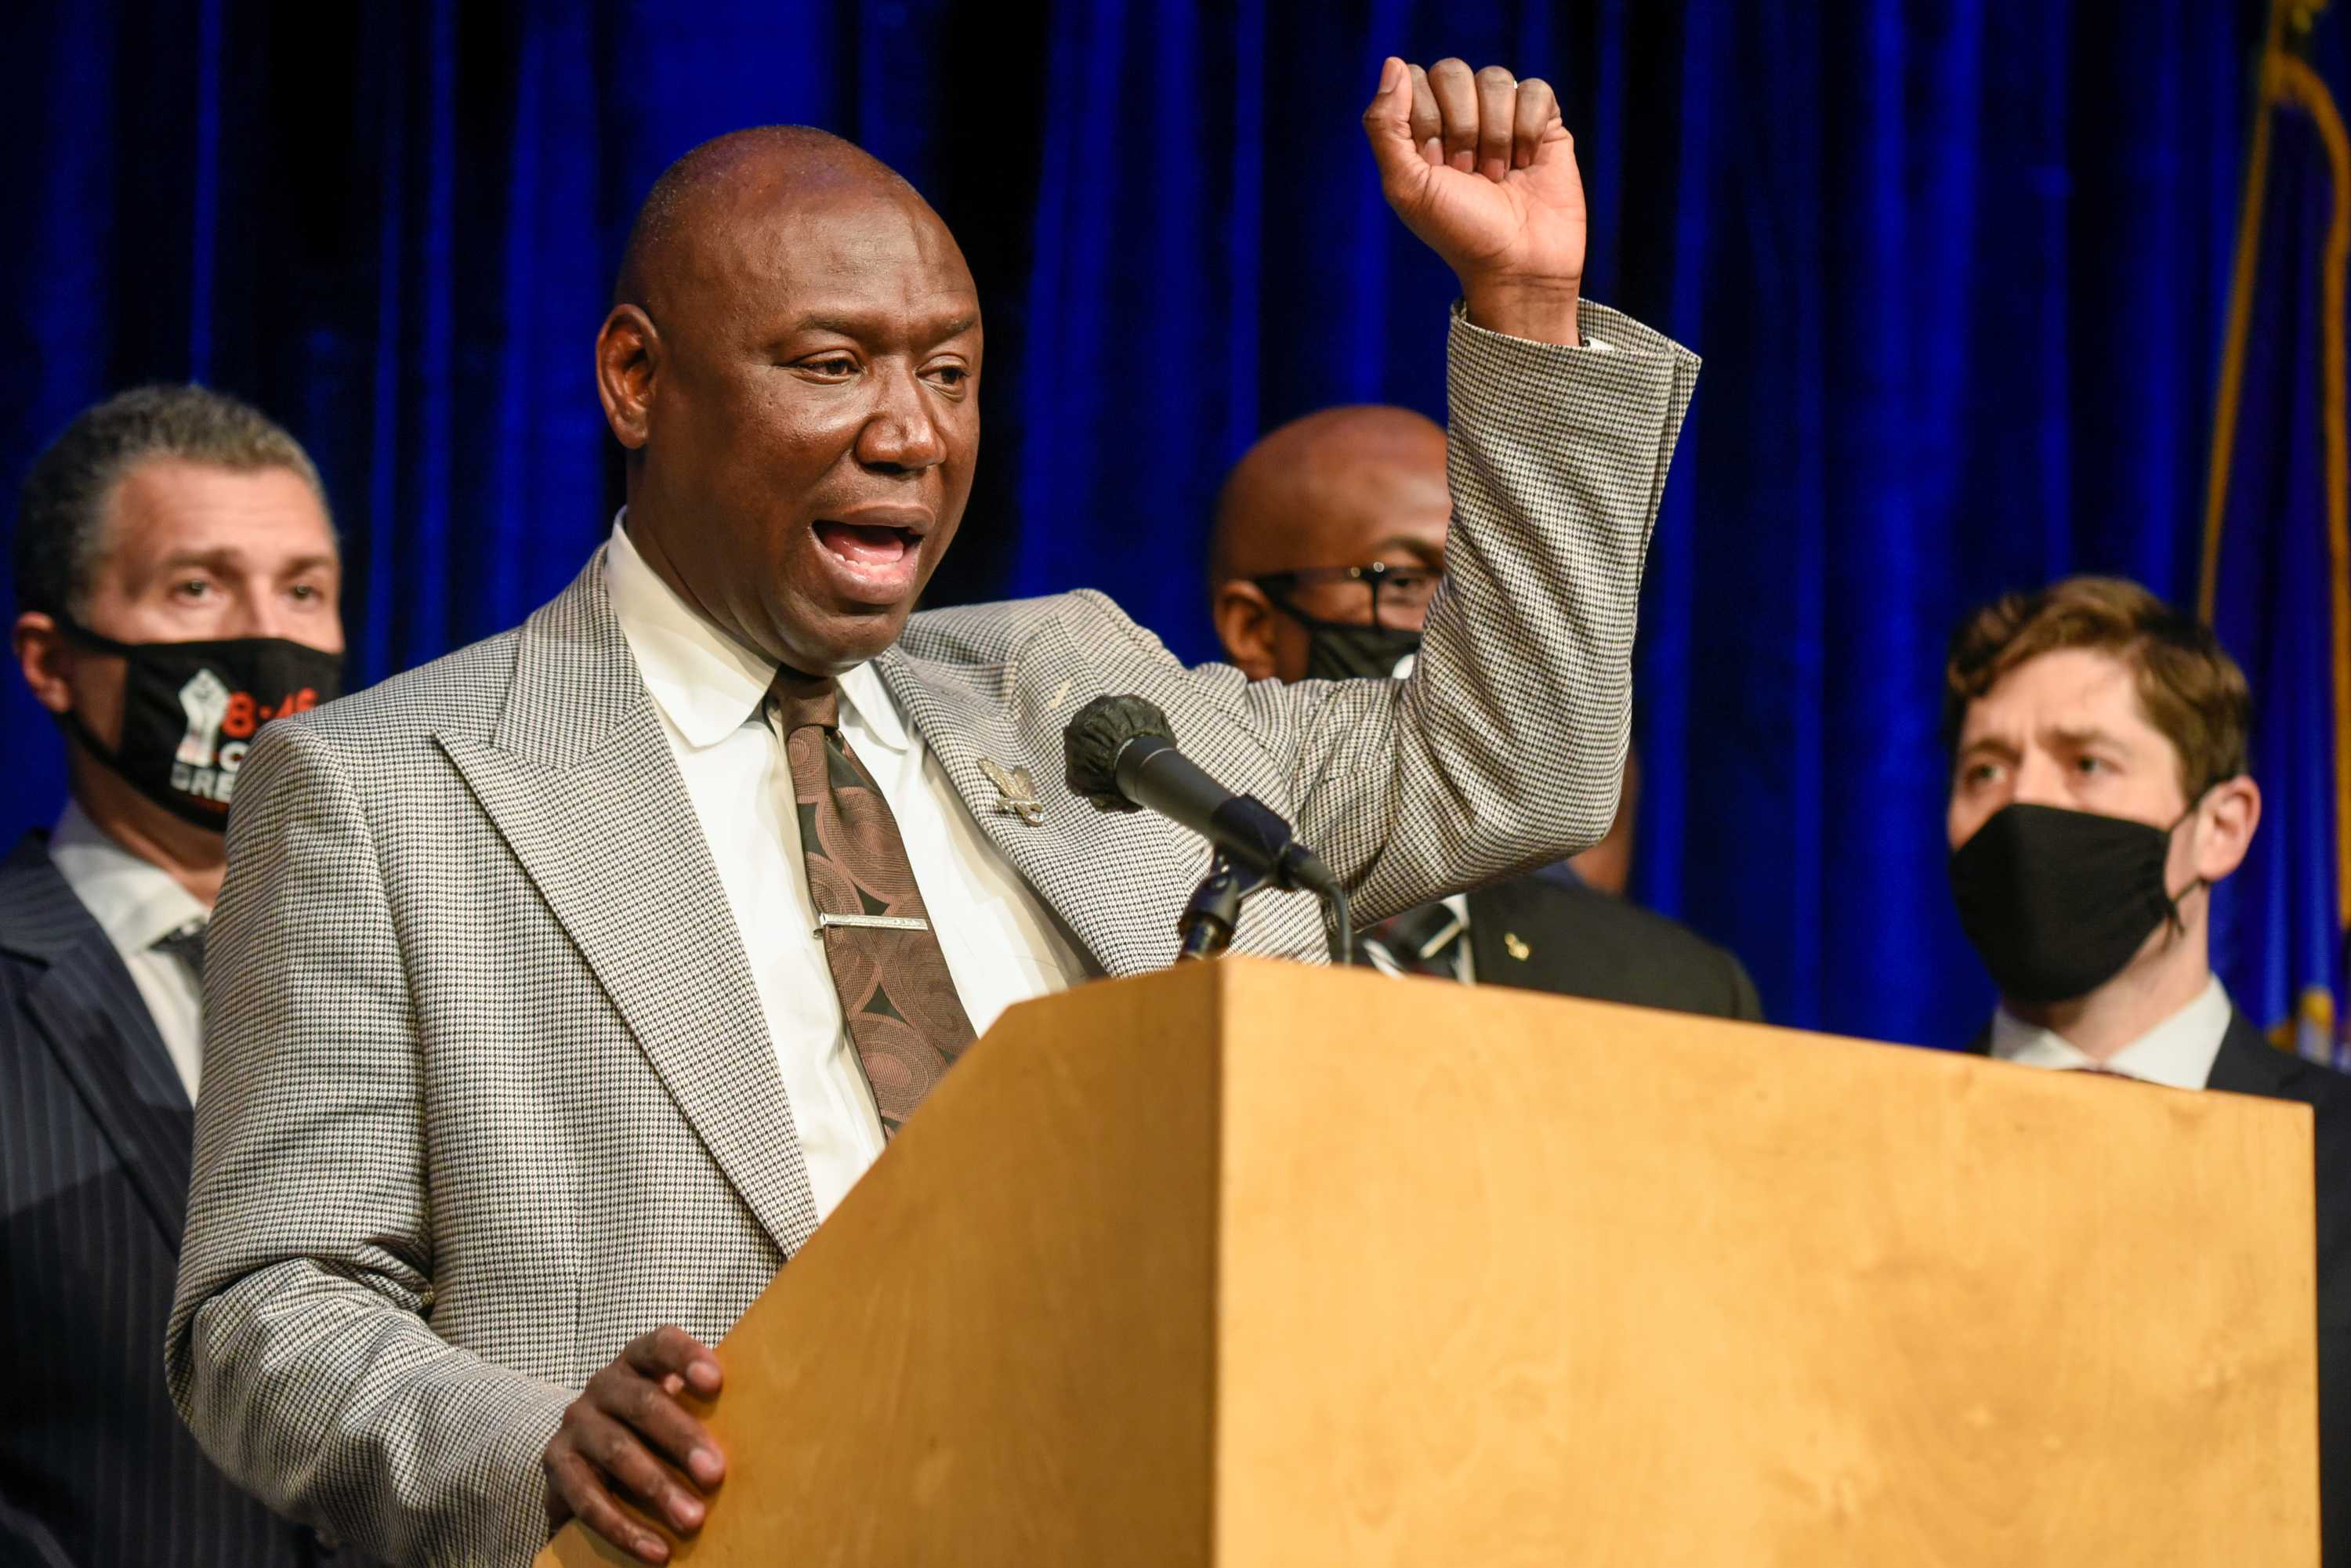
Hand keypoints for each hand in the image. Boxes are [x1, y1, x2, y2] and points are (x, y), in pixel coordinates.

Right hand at [543, 1327, 725, 1563]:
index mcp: (637, 1361)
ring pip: (617, 1452)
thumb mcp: (673, 1408)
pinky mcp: (557, 1466)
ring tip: (693, 1519)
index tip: (716, 1382)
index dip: (686, 1358)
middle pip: (643, 1403)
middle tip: (716, 1473)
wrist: (581, 1452)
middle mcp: (603, 1385)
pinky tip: (657, 1550)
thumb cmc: (650, 1428)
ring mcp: (576, 1424)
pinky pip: (589, 1499)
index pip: (661, 1344)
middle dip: (682, 1438)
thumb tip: (769, 1436)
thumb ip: (703, 1409)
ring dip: (658, 1488)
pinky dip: (624, 1528)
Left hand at [1361, 56, 1586, 344]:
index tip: (1434, 164)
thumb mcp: (1405, 185)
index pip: (1415, 79)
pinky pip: (1534, 89)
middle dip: (1459, 126)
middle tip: (1467, 172)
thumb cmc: (1459, 232)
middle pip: (1453, 72)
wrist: (1517, 265)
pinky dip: (1527, 128)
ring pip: (1495, 78)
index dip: (1425, 119)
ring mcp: (1504, 118)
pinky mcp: (1544, 124)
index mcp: (1422, 129)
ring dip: (1494, 134)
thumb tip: (1393, 62)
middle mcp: (1462, 117)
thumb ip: (1385, 125)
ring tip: (1497, 175)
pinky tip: (1526, 162)